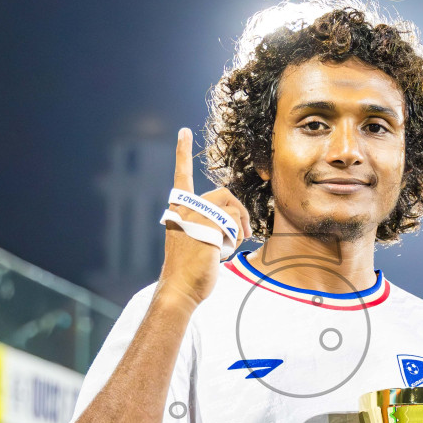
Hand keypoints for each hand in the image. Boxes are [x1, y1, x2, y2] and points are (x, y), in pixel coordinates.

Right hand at [157, 127, 250, 308]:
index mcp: (178, 210)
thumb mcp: (194, 241)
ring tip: (233, 245)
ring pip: (232, 209)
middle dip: (239, 212)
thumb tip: (232, 219)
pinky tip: (227, 250)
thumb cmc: (190, 270)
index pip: (180, 177)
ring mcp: (194, 217)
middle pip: (223, 195)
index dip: (182, 153)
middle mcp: (183, 209)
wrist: (180, 289)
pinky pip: (233, 222)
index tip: (183, 133)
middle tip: (243, 234)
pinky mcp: (207, 227)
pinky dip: (238, 236)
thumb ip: (206, 224)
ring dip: (240, 228)